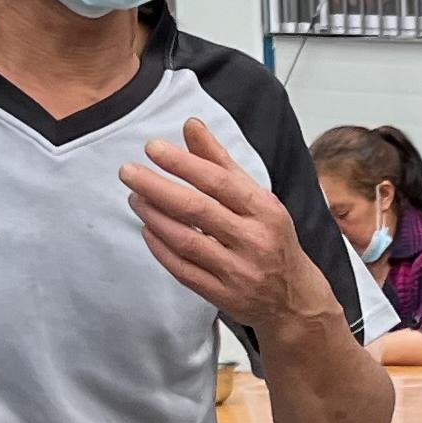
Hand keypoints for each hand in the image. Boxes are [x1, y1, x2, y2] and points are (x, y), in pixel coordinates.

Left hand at [124, 118, 322, 338]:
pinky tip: (147, 229)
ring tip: (135, 197)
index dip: (182, 163)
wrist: (293, 297)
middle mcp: (254, 240)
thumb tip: (191, 125)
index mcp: (264, 210)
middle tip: (128, 172)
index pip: (218, 181)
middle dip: (157, 187)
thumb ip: (220, 161)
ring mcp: (238, 271)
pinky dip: (161, 249)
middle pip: (197, 209)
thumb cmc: (270, 237)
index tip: (152, 149)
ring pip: (186, 241)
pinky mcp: (224, 296)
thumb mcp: (256, 197)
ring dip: (154, 217)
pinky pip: (184, 270)